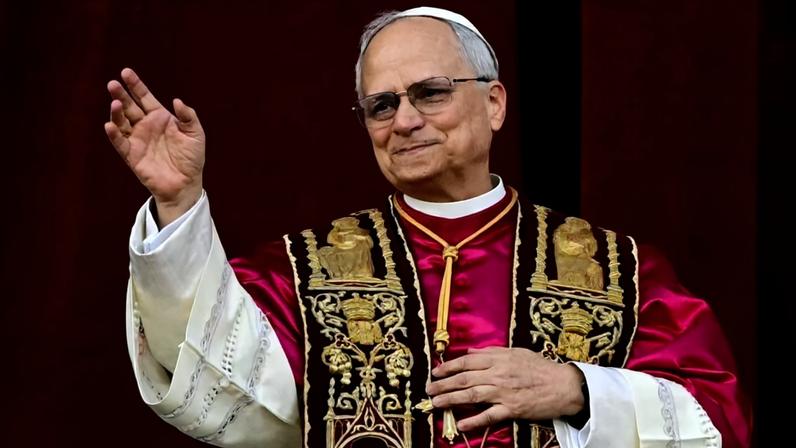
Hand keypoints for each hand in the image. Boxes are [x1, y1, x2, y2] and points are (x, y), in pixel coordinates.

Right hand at [104, 68, 204, 225]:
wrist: (186, 183)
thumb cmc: (192, 158)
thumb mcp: (196, 134)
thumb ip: (188, 116)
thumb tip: (177, 100)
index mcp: (160, 117)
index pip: (144, 97)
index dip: (135, 85)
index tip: (126, 72)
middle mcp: (145, 126)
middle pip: (130, 107)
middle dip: (121, 95)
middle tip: (113, 84)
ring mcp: (137, 140)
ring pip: (122, 122)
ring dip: (116, 113)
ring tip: (115, 104)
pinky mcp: (132, 155)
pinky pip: (120, 143)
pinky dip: (114, 134)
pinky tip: (110, 125)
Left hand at [426, 347, 584, 431]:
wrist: (564, 385)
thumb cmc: (540, 367)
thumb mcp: (516, 352)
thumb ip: (491, 352)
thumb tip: (470, 352)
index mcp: (498, 359)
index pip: (466, 362)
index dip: (448, 367)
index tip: (435, 372)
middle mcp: (498, 375)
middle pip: (464, 379)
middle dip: (443, 385)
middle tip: (429, 390)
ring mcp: (504, 393)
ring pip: (472, 396)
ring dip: (451, 400)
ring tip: (436, 404)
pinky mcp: (512, 409)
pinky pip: (489, 416)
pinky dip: (474, 421)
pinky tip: (460, 424)